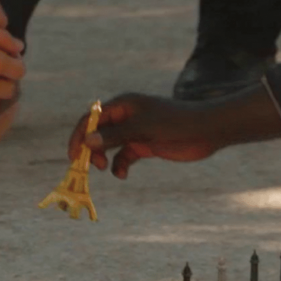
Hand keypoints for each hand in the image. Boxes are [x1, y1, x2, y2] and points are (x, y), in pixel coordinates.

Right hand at [67, 94, 225, 178]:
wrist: (206, 130)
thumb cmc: (175, 123)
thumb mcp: (143, 129)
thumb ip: (115, 135)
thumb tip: (87, 141)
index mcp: (122, 105)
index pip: (91, 119)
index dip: (79, 135)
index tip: (74, 155)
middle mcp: (126, 117)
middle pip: (98, 133)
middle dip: (89, 149)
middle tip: (88, 167)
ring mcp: (135, 131)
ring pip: (109, 146)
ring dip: (103, 158)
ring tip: (104, 169)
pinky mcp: (145, 145)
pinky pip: (124, 156)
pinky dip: (120, 165)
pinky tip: (122, 174)